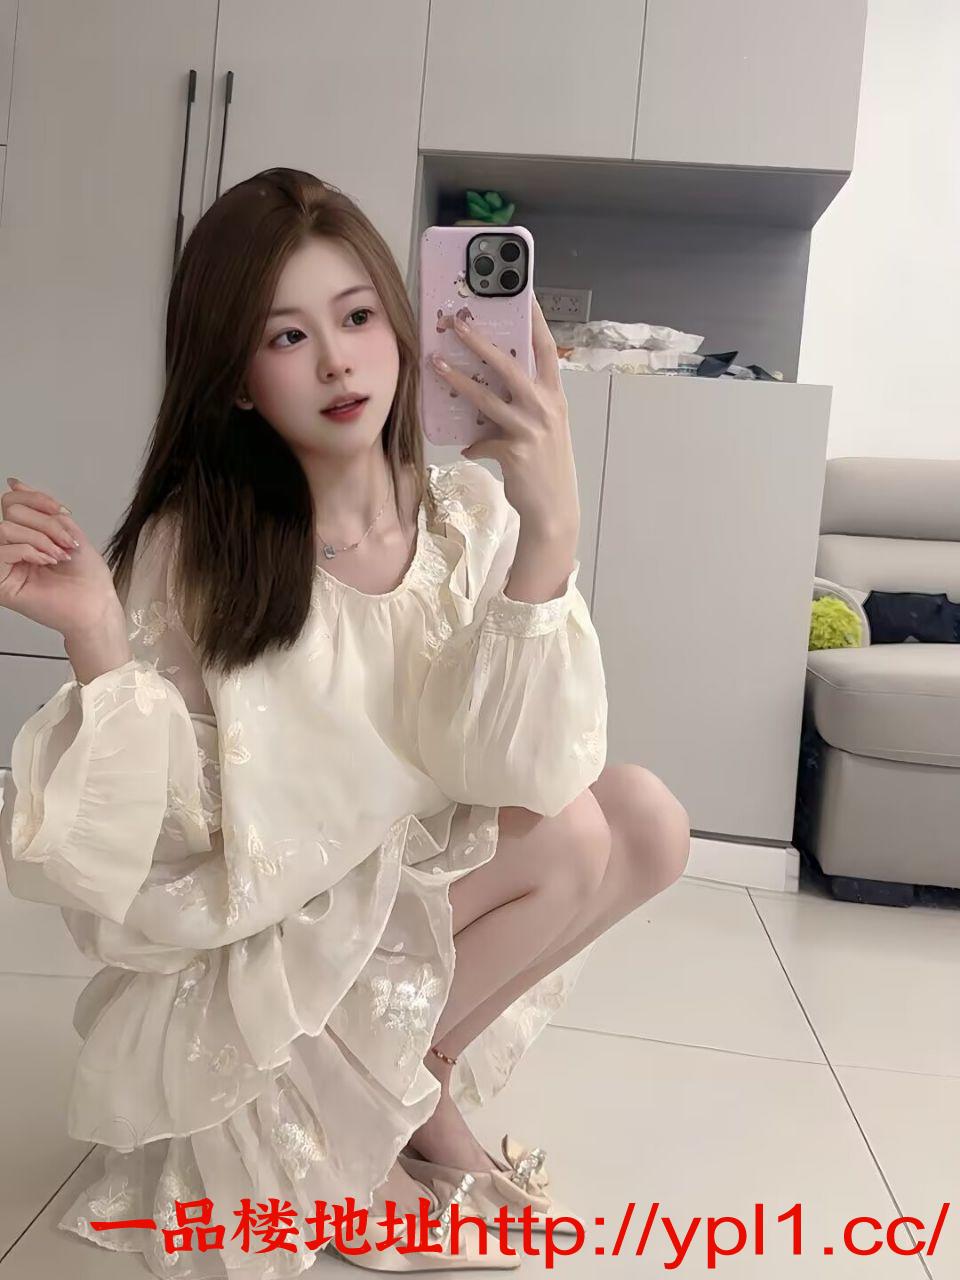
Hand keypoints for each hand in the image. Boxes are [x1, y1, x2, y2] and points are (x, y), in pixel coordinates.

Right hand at [0, 477, 122, 635]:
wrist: (95, 605)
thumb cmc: (87, 578)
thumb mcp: (69, 532)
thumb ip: (44, 510)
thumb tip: (15, 485)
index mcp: (25, 535)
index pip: (12, 502)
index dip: (37, 499)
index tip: (60, 510)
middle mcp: (11, 548)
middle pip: (11, 511)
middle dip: (46, 523)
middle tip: (66, 543)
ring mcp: (4, 565)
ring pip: (5, 528)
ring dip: (40, 538)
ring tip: (58, 555)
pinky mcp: (1, 582)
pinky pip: (2, 550)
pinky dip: (30, 550)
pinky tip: (46, 562)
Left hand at [428, 294, 579, 536]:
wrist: (554, 509)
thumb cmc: (546, 467)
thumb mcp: (543, 430)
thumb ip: (521, 409)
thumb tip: (488, 400)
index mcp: (555, 397)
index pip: (546, 350)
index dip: (535, 321)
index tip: (523, 294)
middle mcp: (546, 407)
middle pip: (509, 365)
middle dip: (480, 342)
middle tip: (457, 323)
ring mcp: (532, 428)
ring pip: (487, 397)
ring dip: (458, 378)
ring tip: (435, 363)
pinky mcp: (514, 451)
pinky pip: (483, 439)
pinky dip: (473, 443)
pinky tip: (466, 446)